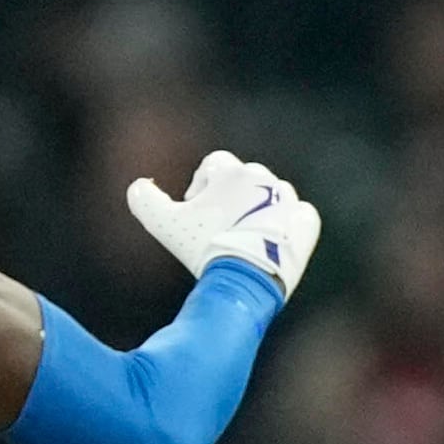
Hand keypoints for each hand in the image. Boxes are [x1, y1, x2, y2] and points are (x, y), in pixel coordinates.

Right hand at [128, 149, 316, 297]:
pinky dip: (287, 223)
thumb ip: (144, 200)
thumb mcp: (162, 224)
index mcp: (232, 172)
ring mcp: (288, 201)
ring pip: (272, 195)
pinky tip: (272, 240)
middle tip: (216, 228)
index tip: (195, 210)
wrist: (245, 278)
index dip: (201, 186)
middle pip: (243, 179)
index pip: (214, 165)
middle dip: (229, 198)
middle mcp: (264, 179)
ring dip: (258, 210)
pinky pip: (299, 214)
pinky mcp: (305, 224)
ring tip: (244, 237)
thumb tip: (138, 187)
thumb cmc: (203, 248)